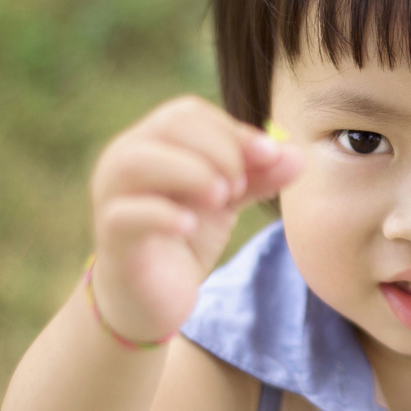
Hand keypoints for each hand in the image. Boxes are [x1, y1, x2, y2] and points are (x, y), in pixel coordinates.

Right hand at [89, 96, 304, 341]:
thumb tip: (298, 155)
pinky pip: (127, 215)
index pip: (189, 113)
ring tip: (222, 198)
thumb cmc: (186, 236)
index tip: (270, 156)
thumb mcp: (228, 201)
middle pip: (170, 127)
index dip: (234, 130)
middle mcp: (125, 160)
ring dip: (192, 172)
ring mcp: (112, 197)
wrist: (154, 297)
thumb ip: (258, 176)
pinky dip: (163, 215)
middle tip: (239, 187)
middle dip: (219, 150)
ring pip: (139, 162)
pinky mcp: (112, 238)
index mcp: (153, 142)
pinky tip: (191, 225)